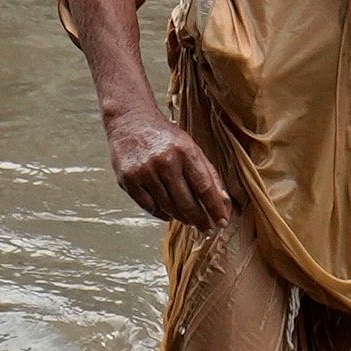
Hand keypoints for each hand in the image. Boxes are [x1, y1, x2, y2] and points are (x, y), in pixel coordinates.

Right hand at [99, 92, 231, 233]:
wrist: (130, 121)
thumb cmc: (165, 136)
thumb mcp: (190, 147)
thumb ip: (207, 173)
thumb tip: (222, 201)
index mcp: (184, 150)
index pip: (204, 187)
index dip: (215, 208)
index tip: (222, 222)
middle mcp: (164, 161)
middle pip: (187, 202)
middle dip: (200, 219)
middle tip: (208, 229)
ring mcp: (144, 172)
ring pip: (169, 207)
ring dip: (182, 217)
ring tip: (190, 220)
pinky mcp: (128, 180)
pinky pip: (150, 207)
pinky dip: (163, 214)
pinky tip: (170, 214)